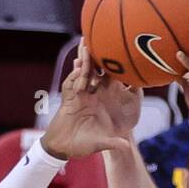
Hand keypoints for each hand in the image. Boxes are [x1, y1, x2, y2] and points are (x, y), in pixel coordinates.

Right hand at [40, 44, 138, 159]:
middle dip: (98, 56)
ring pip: (83, 74)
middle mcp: (91, 96)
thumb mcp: (100, 144)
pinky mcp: (68, 99)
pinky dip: (74, 76)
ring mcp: (79, 96)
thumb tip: (125, 147)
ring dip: (85, 60)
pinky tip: (77, 65)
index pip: (111, 81)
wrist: (62, 148)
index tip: (123, 55)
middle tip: (102, 38)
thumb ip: (112, 143)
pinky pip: (71, 85)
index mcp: (102, 102)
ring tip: (86, 45)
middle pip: (96, 71)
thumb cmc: (82, 146)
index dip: (116, 69)